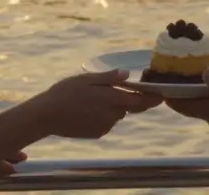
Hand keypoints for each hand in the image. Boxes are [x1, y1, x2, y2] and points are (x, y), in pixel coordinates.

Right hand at [28, 69, 162, 138]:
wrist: (46, 116)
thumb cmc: (65, 92)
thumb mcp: (86, 79)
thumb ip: (109, 78)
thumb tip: (127, 74)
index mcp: (110, 99)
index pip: (140, 100)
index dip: (153, 98)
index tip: (162, 95)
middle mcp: (111, 115)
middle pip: (129, 107)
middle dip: (129, 100)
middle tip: (115, 91)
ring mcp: (105, 126)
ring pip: (117, 115)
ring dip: (113, 108)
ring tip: (92, 100)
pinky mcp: (98, 134)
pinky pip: (107, 123)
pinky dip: (103, 116)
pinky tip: (87, 111)